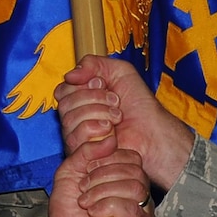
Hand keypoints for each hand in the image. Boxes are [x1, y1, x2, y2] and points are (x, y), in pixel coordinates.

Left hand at [45, 140, 155, 216]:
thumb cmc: (68, 211)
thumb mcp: (69, 172)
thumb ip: (86, 152)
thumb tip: (109, 138)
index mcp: (125, 177)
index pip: (131, 156)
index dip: (107, 158)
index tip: (85, 172)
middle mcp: (138, 193)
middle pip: (134, 170)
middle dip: (103, 175)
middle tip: (83, 188)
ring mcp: (143, 212)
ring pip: (135, 187)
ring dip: (103, 191)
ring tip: (86, 202)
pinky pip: (133, 209)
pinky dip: (109, 206)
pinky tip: (94, 212)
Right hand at [57, 56, 195, 188]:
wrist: (152, 132)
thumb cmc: (139, 105)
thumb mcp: (120, 71)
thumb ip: (93, 64)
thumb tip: (69, 75)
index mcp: (80, 99)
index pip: (63, 89)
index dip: (82, 84)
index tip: (104, 84)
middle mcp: (75, 118)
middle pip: (64, 103)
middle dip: (94, 98)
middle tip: (116, 101)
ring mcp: (77, 137)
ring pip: (69, 119)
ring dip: (99, 112)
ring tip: (118, 117)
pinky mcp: (82, 153)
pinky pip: (75, 137)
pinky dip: (97, 128)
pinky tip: (112, 132)